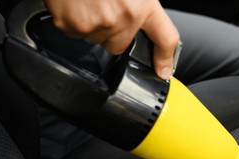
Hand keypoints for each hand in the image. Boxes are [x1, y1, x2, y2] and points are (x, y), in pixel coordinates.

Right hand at [43, 0, 179, 79]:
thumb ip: (139, 4)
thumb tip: (140, 21)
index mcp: (143, 4)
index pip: (165, 38)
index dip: (165, 58)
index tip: (163, 71)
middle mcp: (123, 16)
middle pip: (120, 45)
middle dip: (113, 32)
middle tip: (104, 7)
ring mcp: (97, 23)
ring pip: (97, 40)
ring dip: (93, 26)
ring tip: (88, 1)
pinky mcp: (73, 25)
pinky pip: (75, 34)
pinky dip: (74, 22)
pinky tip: (75, 3)